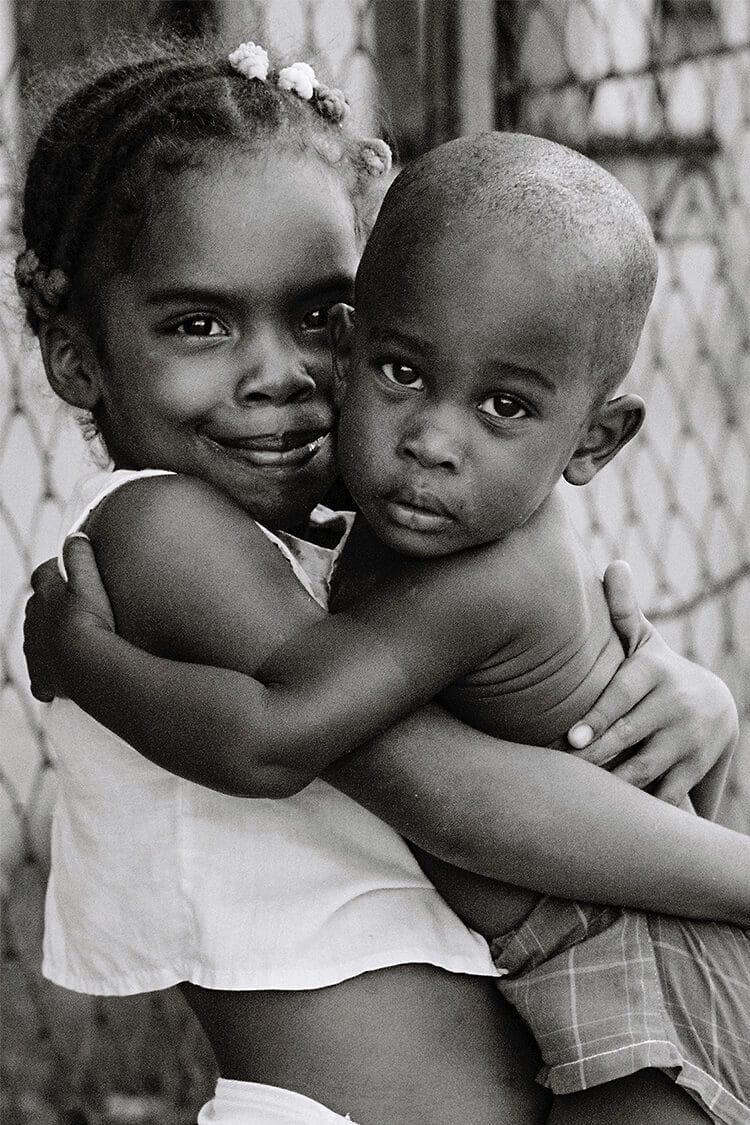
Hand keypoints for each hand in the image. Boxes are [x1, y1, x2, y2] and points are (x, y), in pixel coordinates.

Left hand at [24, 534, 115, 701]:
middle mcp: (33, 623)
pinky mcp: (41, 679)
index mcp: (44, 596)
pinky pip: (40, 676)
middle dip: (50, 605)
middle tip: (74, 607)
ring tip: (71, 641)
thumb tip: (76, 535)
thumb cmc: (91, 620)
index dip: (54, 571)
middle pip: (37, 607)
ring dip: (49, 638)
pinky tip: (61, 677)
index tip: (68, 572)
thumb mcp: (89, 581)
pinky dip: (48, 675)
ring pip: (36, 640)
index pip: (43, 575)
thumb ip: (80, 555)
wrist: (86, 664)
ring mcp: (35, 652)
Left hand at [567, 560, 738, 806]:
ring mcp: (689, 742)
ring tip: (576, 797)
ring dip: (611, 788)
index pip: (623, 697)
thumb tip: (613, 564)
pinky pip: (664, 795)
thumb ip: (622, 610)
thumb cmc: (656, 672)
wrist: (715, 708)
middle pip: (628, 738)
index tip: (570, 740)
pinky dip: (640, 809)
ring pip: (645, 772)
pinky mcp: (695, 771)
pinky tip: (609, 818)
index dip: (597, 719)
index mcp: (657, 672)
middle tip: (559, 774)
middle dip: (594, 759)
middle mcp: (677, 706)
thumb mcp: (642, 642)